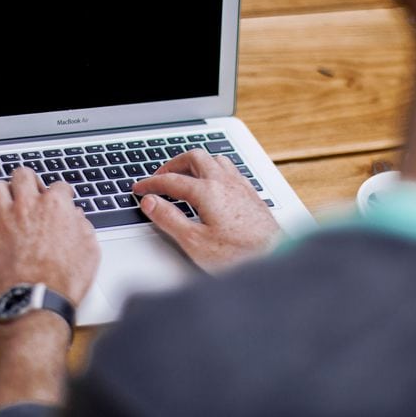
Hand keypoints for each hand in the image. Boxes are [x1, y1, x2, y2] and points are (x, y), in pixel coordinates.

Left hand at [0, 168, 99, 306]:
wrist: (39, 299)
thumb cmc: (65, 278)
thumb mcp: (90, 249)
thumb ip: (83, 226)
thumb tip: (77, 217)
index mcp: (56, 205)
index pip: (59, 185)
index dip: (63, 194)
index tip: (62, 200)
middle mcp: (28, 206)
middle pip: (23, 174)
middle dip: (29, 181)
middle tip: (32, 192)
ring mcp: (5, 219)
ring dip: (4, 191)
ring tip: (9, 201)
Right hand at [133, 149, 281, 272]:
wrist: (275, 258)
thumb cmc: (239, 255)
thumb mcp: (194, 242)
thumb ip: (169, 219)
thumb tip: (150, 202)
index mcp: (207, 191)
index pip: (171, 180)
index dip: (151, 183)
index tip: (140, 189)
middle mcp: (224, 182)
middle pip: (194, 158)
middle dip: (173, 164)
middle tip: (160, 177)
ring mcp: (240, 186)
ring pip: (214, 159)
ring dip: (195, 163)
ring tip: (184, 175)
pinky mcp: (250, 194)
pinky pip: (228, 169)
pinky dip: (212, 169)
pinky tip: (213, 183)